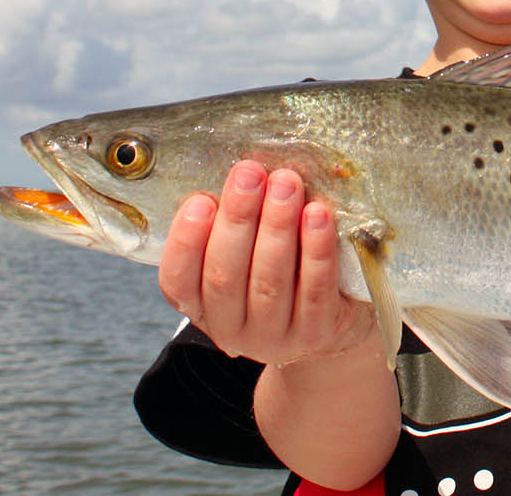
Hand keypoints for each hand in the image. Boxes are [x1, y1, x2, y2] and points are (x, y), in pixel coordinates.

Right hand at [157, 160, 375, 366]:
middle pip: (225, 275)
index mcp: (201, 306)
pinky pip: (315, 289)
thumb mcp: (246, 252)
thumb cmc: (279, 268)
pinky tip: (318, 214)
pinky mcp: (317, 333)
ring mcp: (275, 338)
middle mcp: (231, 329)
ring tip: (286, 183)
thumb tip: (238, 172)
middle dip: (238, 219)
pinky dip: (316, 249)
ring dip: (277, 226)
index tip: (200, 200)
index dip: (185, 242)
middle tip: (250, 173)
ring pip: (270, 281)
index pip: (178, 280)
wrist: (332, 317)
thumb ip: (233, 223)